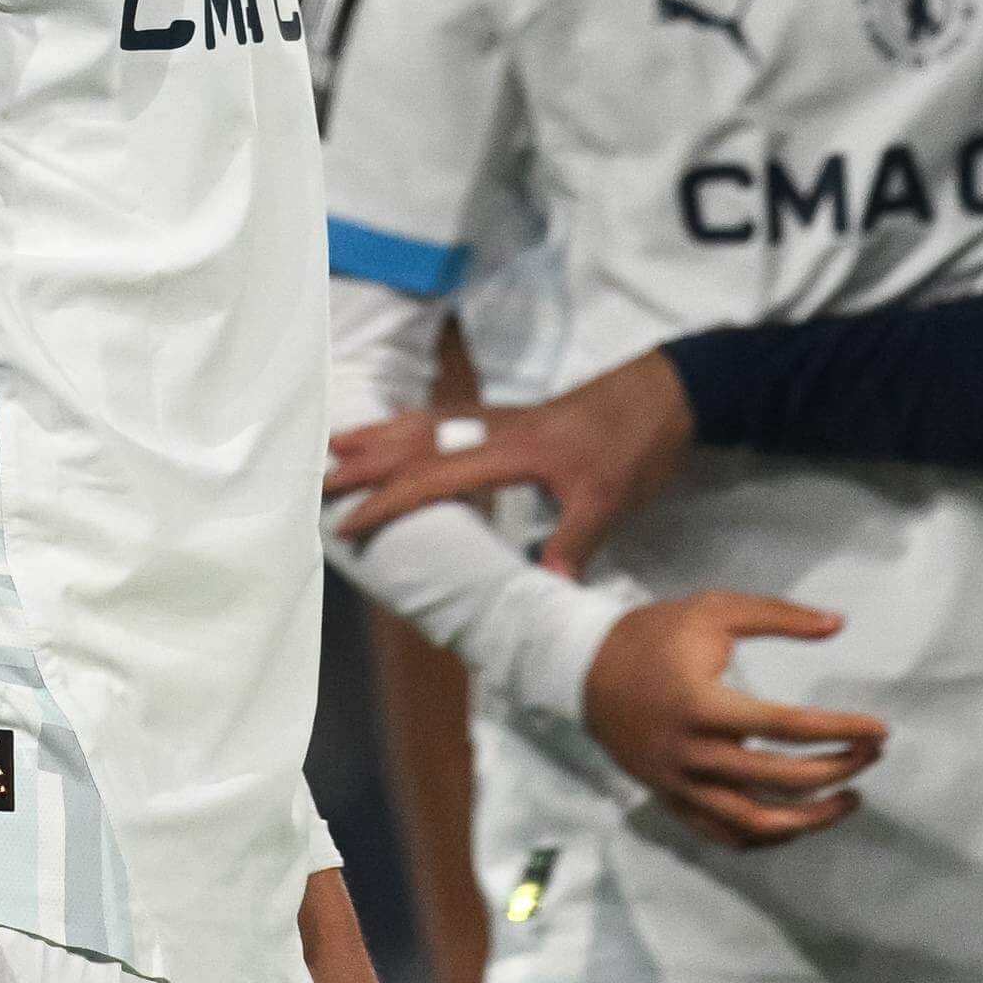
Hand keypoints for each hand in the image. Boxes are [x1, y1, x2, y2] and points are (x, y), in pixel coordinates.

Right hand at [329, 351, 697, 574]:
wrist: (668, 393)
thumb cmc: (639, 446)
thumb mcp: (612, 499)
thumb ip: (573, 541)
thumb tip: (543, 589)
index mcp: (511, 451)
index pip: (432, 477)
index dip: (386, 501)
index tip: (346, 524)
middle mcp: (496, 428)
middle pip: (415, 442)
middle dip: (363, 460)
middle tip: (314, 475)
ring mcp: (503, 417)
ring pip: (426, 423)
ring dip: (380, 434)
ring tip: (337, 441)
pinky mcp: (515, 414)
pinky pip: (448, 416)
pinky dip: (414, 423)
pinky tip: (404, 428)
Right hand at [584, 592, 884, 849]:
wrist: (584, 670)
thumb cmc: (654, 635)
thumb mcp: (712, 610)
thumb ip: (776, 617)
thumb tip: (838, 625)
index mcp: (704, 704)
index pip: (789, 728)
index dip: (841, 731)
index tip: (880, 730)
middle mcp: (694, 753)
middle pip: (782, 779)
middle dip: (838, 768)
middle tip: (871, 754)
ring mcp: (681, 785)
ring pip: (758, 823)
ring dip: (812, 818)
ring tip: (849, 799)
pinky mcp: (672, 800)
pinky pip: (726, 835)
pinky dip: (768, 837)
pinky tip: (799, 820)